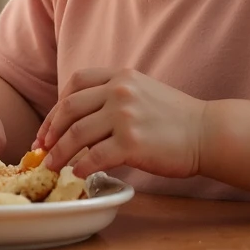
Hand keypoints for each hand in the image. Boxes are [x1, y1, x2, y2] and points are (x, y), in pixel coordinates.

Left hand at [37, 69, 205, 180]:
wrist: (208, 133)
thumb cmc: (177, 119)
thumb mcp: (143, 91)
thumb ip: (114, 97)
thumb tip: (81, 121)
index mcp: (120, 75)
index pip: (75, 83)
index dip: (57, 106)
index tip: (49, 126)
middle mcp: (120, 90)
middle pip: (69, 108)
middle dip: (50, 130)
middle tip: (41, 148)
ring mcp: (125, 115)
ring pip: (77, 134)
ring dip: (58, 152)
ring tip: (50, 166)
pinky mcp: (132, 142)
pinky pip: (95, 156)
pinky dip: (81, 167)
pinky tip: (77, 174)